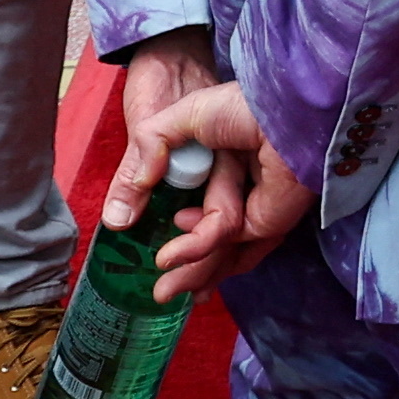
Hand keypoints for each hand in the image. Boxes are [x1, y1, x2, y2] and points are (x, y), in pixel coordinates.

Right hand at [106, 31, 311, 299]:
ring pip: (219, 248)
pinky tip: (176, 253)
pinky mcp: (268, 222)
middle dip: (185, 266)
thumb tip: (120, 210)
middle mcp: (240, 186)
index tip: (154, 247)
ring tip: (162, 289)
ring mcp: (255, 207)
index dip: (178, 228)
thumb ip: (148, 153)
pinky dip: (200, 252)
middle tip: (159, 292)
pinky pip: (231, 246)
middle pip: (210, 236)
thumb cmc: (235, 106)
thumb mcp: (177, 120)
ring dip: (189, 268)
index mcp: (223, 160)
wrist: (279, 112)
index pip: (198, 203)